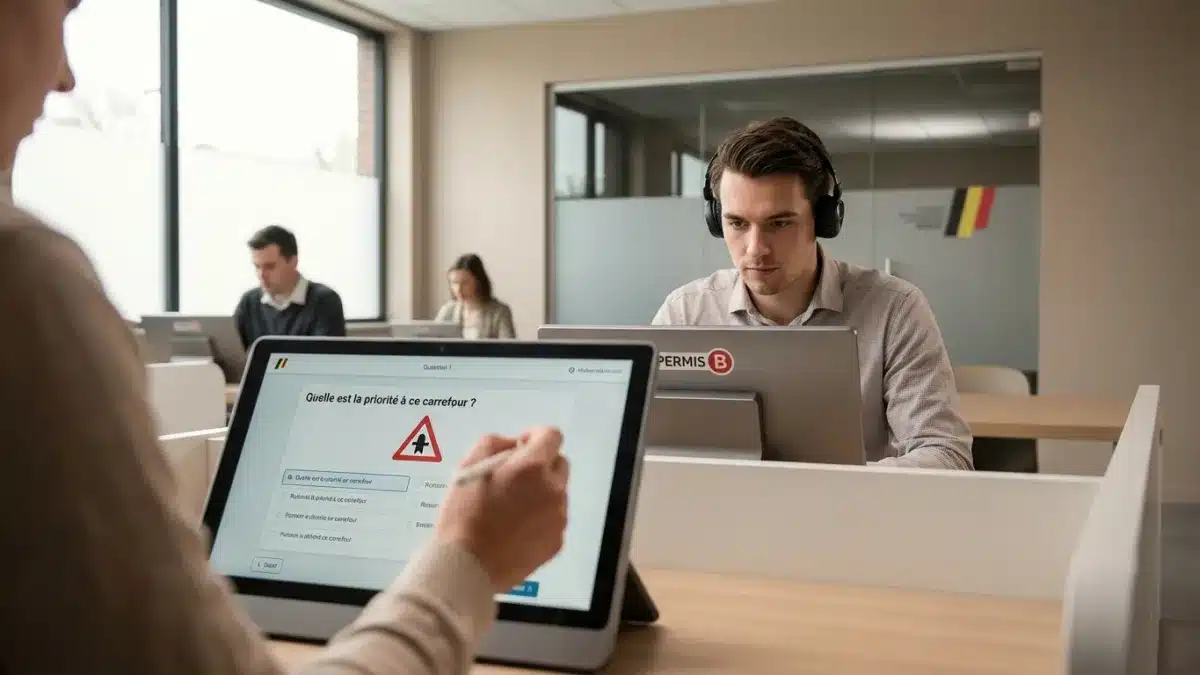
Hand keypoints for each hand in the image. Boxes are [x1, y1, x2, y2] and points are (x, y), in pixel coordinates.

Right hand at [435, 427, 568, 591]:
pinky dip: (540, 519)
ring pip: (557, 493)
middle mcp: (552, 489)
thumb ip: (494, 444)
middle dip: (541, 465)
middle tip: (513, 480)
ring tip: (511, 510)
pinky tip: (515, 530)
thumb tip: (514, 445)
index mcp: (531, 467)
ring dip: (540, 493)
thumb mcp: (468, 467)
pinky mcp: (557, 542)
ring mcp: (558, 517)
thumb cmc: (463, 515)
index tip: (521, 447)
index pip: (552, 436)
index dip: (536, 436)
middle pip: (559, 464)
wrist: (467, 566)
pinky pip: (553, 520)